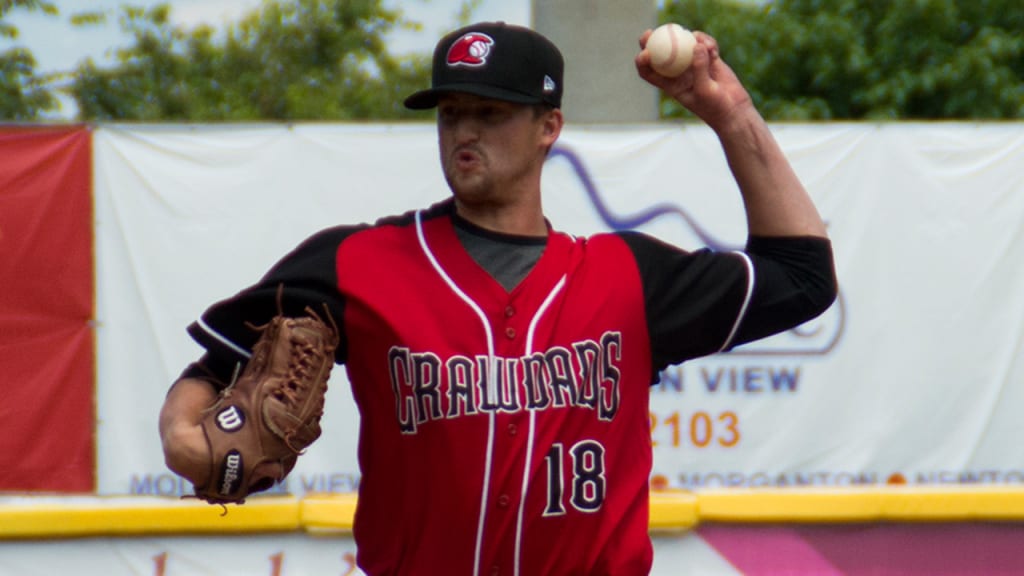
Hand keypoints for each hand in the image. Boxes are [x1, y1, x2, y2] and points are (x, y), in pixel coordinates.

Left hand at [635, 30, 753, 131]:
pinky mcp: (710, 59)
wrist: (734, 110)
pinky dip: (708, 42)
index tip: (645, 53)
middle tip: (651, 31)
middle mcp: (679, 72)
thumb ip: (699, 69)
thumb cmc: (714, 107)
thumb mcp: (704, 91)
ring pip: (685, 44)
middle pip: (661, 53)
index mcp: (670, 84)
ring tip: (701, 42)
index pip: (649, 72)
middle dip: (653, 40)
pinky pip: (705, 44)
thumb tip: (695, 45)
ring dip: (690, 38)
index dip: (642, 62)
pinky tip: (713, 48)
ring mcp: (694, 64)